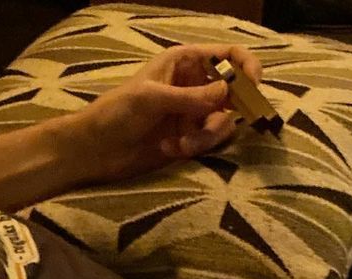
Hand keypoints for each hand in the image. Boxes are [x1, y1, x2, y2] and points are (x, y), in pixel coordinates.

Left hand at [66, 44, 264, 184]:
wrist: (97, 149)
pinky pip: (210, 144)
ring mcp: (194, 114)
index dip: (247, 67)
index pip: (229, 55)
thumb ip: (191, 97)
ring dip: (207, 137)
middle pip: (234, 93)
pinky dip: (196, 149)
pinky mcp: (190, 139)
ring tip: (181, 145)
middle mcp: (195, 85)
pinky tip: (172, 149)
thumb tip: (229, 93)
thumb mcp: (153, 99)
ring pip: (224, 123)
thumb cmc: (117, 112)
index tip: (254, 87)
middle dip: (229, 113)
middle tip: (213, 128)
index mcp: (185, 62)